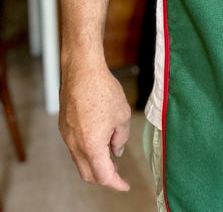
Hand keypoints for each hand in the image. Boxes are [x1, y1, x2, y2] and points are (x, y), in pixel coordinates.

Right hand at [59, 61, 131, 190]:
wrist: (82, 71)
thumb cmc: (104, 90)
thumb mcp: (122, 115)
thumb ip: (120, 137)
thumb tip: (116, 151)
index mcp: (91, 145)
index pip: (103, 175)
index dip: (116, 183)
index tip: (125, 185)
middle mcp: (75, 145)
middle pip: (88, 173)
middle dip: (104, 178)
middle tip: (118, 174)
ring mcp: (67, 136)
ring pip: (80, 161)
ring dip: (95, 163)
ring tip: (111, 156)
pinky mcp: (64, 127)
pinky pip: (75, 147)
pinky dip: (88, 151)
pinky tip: (100, 141)